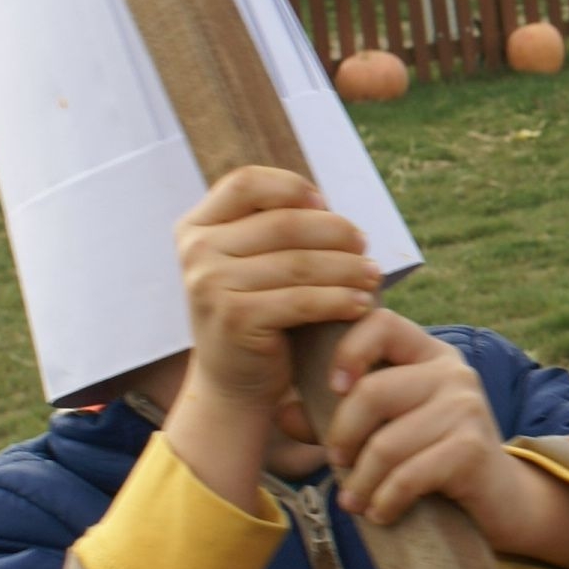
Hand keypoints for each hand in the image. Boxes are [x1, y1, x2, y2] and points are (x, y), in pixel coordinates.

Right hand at [165, 167, 380, 508]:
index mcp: (196, 227)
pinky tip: (364, 305)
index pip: (246, 183)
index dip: (291, 187)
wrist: (231, 385)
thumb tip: (325, 203)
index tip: (326, 205)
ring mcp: (210, 284)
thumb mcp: (251, 264)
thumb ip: (273, 230)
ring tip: (373, 275)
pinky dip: (340, 300)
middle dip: (334, 232)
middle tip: (365, 245)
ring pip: (298, 262)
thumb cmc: (254, 315)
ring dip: (346, 267)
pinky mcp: (235, 318)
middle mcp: (196, 250)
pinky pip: (302, 300)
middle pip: (282, 222)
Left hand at [325, 317, 568, 567]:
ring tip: (353, 502)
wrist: (501, 500)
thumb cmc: (434, 459)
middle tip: (334, 463)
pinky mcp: (472, 449)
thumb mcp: (386, 429)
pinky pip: (409, 476)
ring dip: (360, 482)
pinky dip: (385, 501)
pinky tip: (380, 514)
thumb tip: (285, 413)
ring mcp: (466, 408)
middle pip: (373, 392)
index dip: (348, 349)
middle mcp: (451, 372)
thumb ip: (336, 418)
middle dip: (342, 435)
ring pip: (387, 444)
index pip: (381, 323)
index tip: (332, 387)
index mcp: (427, 353)